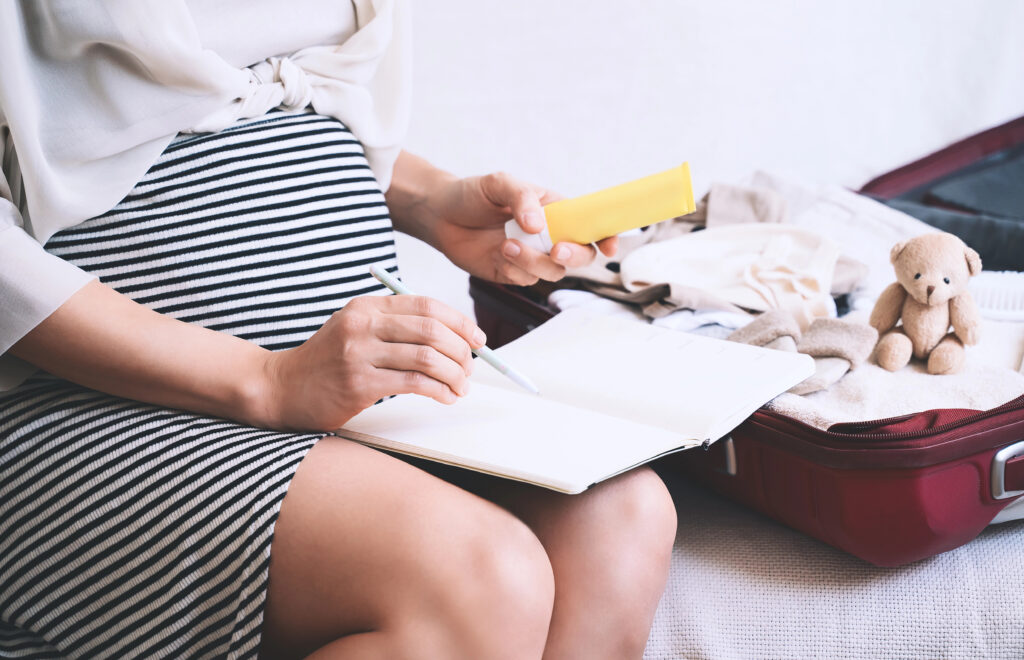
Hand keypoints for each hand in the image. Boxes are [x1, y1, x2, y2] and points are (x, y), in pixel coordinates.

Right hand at [262, 294, 485, 430]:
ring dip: (454, 374)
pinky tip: (445, 397)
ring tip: (460, 386)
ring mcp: (359, 354)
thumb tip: (453, 337)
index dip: (459, 322)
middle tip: (470, 367)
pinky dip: (439, 391)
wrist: (282, 387)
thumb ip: (396, 327)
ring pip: (427, 358)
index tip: (477, 339)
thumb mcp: (356, 329)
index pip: (426, 306)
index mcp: (367, 307)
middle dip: (461, 350)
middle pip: (432, 330)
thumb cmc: (327, 361)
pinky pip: (414, 384)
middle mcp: (363, 325)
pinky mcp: (359, 384)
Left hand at [428, 172, 617, 285]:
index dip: (607, 237)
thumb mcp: (498, 183)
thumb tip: (539, 225)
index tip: (609, 247)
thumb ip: (521, 199)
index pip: (591, 225)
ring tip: (507, 245)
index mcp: (555, 210)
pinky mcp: (512, 273)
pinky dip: (515, 270)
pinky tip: (498, 255)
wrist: (439, 215)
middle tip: (555, 250)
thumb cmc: (472, 193)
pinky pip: (525, 280)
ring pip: (552, 272)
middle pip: (581, 256)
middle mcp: (549, 235)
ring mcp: (532, 256)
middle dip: (573, 257)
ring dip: (534, 262)